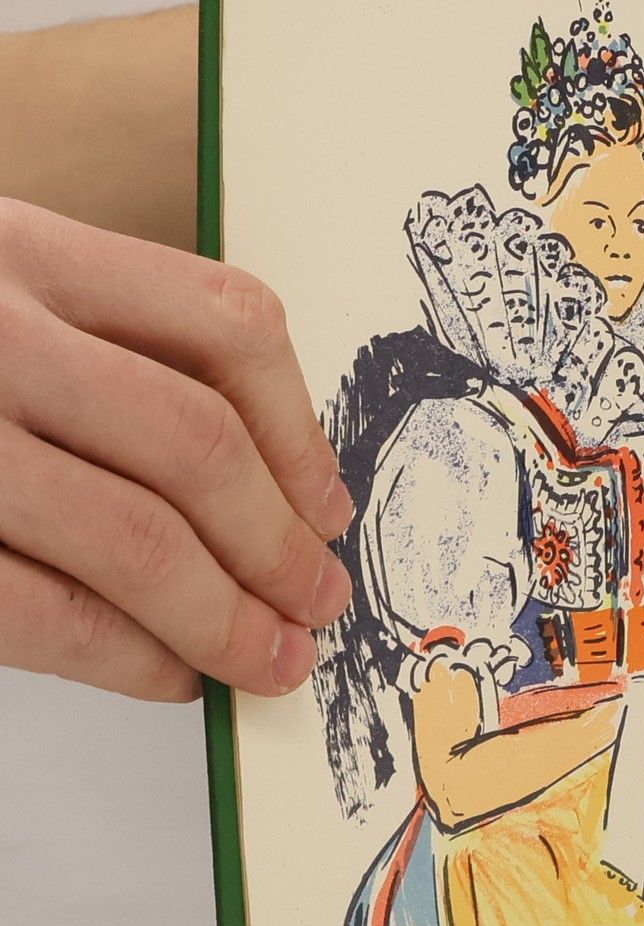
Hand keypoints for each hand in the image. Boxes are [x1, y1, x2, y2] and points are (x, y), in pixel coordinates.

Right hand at [0, 197, 353, 700]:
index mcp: (23, 248)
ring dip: (224, 618)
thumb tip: (272, 492)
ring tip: (268, 660)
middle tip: (317, 604)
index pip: (225, 322)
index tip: (330, 506)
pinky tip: (170, 677)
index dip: (302, 431)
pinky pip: (40, 609)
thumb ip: (101, 349)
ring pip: (133, 536)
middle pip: (196, 444)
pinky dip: (127, 658)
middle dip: (278, 545)